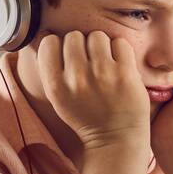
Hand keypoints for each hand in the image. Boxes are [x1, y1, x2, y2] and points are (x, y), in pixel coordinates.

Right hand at [36, 31, 149, 149]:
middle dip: (81, 46)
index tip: (66, 57)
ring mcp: (102, 74)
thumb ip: (51, 70)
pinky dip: (120, 50)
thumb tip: (47, 34)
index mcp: (55, 85)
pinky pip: (119, 43)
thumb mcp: (58, 99)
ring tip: (104, 62)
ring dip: (101, 45)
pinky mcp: (125, 74)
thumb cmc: (86, 117)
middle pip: (73, 36)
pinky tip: (119, 65)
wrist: (115, 139)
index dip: (58, 46)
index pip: (49, 42)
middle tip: (89, 62)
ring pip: (96, 36)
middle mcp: (77, 78)